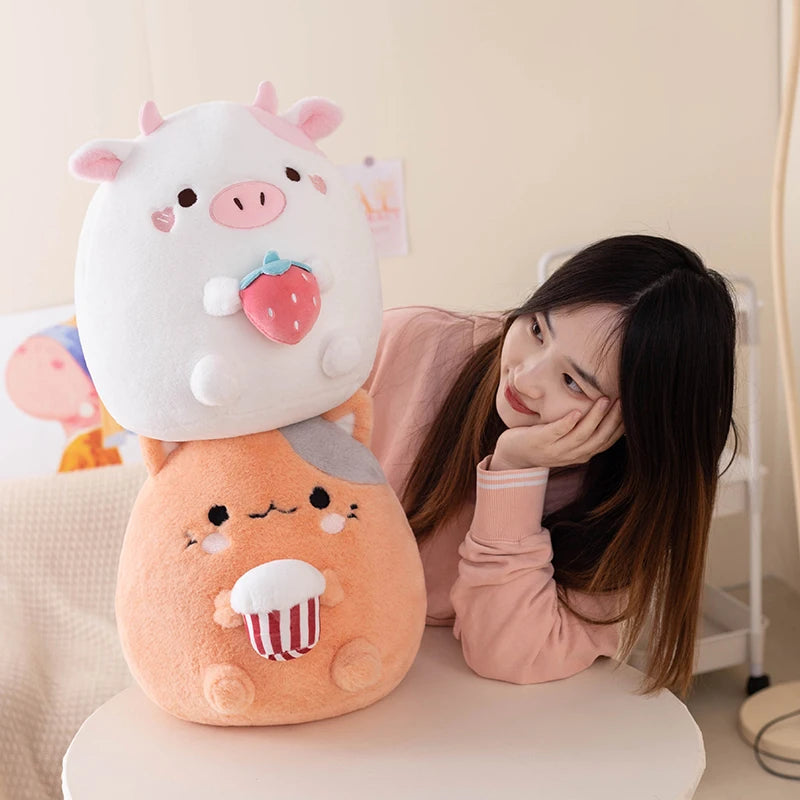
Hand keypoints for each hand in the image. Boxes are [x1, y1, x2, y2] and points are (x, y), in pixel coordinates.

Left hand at [490, 397, 623, 470]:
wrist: (513, 454)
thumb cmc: (543, 441)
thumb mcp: (567, 439)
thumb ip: (584, 430)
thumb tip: (605, 409)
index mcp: (581, 453)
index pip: (607, 441)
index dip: (620, 426)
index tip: (631, 409)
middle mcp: (572, 454)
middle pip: (599, 437)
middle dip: (613, 419)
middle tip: (623, 400)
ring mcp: (555, 449)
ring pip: (581, 434)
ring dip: (595, 417)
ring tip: (605, 399)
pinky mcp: (540, 442)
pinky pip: (556, 432)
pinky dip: (567, 423)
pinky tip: (576, 411)